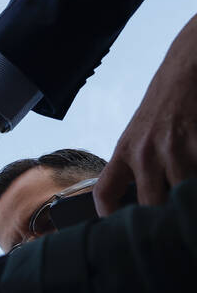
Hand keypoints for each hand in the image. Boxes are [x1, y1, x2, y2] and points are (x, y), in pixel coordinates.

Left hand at [95, 13, 196, 212]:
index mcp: (125, 151)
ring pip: (182, 195)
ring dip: (187, 200)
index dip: (109, 216)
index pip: (105, 193)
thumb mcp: (140, 133)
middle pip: (150, 205)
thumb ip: (136, 165)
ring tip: (185, 204)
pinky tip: (195, 180)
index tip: (120, 228)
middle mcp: (145, 153)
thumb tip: (139, 201)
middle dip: (162, 216)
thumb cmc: (164, 105)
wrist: (188, 65)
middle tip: (167, 223)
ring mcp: (175, 148)